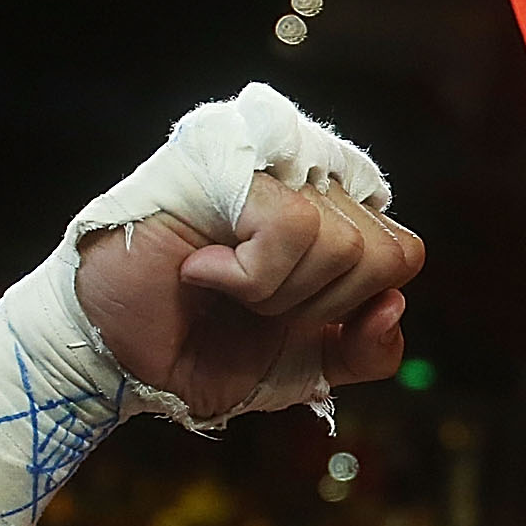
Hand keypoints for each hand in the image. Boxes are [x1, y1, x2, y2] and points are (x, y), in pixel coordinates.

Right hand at [74, 173, 422, 419]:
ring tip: (223, 281)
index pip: (403, 253)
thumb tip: (394, 304)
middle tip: (250, 301)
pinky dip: (249, 275)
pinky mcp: (227, 160)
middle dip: (317, 305)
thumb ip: (367, 350)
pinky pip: (294, 227)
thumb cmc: (206, 348)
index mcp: (336, 216)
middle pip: (383, 251)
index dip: (351, 305)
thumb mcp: (308, 366)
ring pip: (343, 242)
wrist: (122, 360)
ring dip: (277, 292)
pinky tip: (201, 268)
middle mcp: (309, 176)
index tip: (290, 315)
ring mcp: (269, 161)